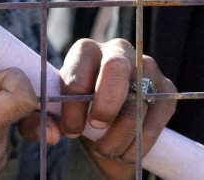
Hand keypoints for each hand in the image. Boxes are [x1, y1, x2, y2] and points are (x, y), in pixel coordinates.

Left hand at [20, 38, 176, 179]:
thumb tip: (52, 134)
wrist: (103, 117)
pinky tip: (127, 153)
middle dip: (104, 105)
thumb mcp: (50, 114)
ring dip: (121, 134)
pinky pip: (159, 114)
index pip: (78, 73)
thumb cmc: (73, 109)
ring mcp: (146, 67)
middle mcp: (118, 50)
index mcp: (85, 51)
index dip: (72, 107)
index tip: (69, 131)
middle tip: (94, 129)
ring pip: (139, 100)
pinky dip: (143, 140)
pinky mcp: (166, 88)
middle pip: (116, 69)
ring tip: (106, 150)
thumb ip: (38, 122)